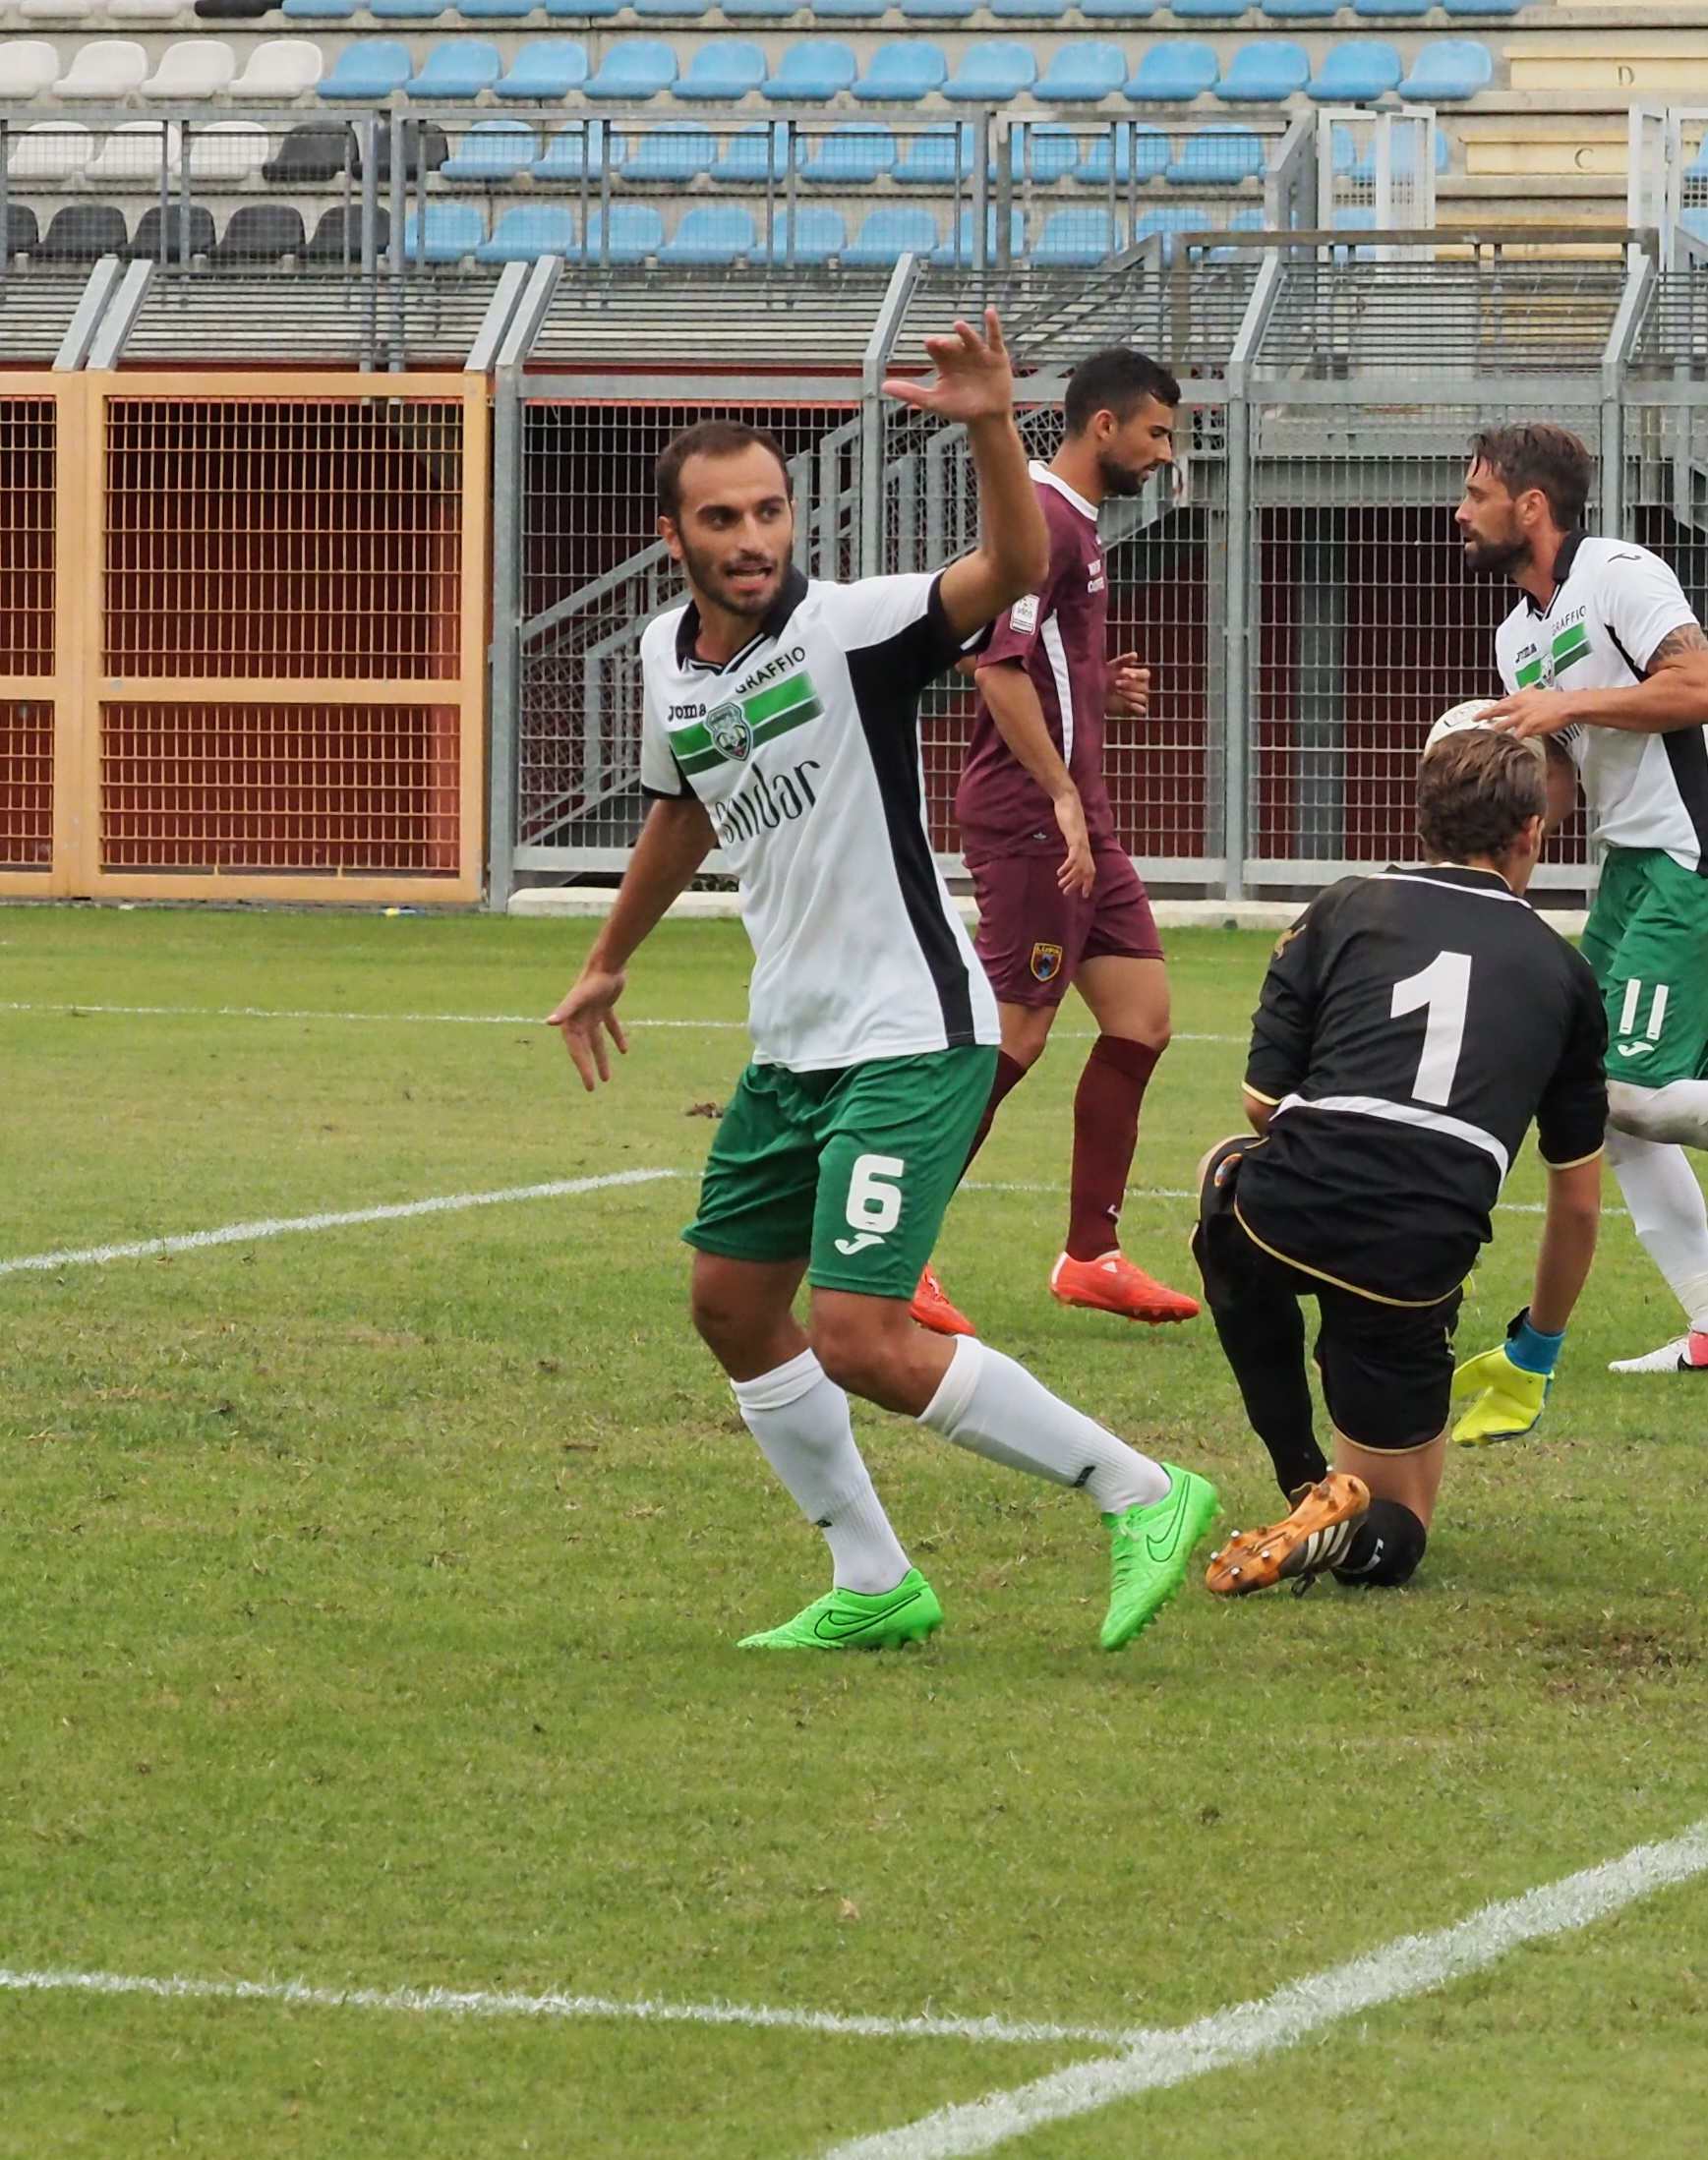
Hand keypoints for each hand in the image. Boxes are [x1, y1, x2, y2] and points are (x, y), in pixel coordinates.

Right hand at [548, 965, 628, 1091]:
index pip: (576, 1050)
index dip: (582, 1068)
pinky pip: (611, 1026)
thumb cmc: (592, 982)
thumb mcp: (578, 999)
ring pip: (597, 1041)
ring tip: (607, 1078)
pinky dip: (617, 1038)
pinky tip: (625, 1051)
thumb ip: (565, 1011)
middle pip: (584, 1049)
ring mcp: (592, 1013)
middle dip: (589, 1067)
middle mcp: (579, 1019)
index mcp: (571, 1021)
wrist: (607, 964)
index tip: (589, 1084)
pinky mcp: (605, 1007)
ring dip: (602, 1058)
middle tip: (594, 1087)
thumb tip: (549, 1022)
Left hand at [883, 308, 1014, 430]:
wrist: (987, 418)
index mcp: (945, 362)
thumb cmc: (960, 409)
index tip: (930, 343)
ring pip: (971, 339)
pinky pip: (994, 337)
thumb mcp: (933, 402)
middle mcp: (961, 354)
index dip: (934, 346)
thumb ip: (910, 393)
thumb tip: (883, 386)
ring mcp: (979, 353)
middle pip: (953, 344)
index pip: (938, 350)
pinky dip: (992, 325)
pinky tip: (990, 312)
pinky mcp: (997, 355)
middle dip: (948, 343)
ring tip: (958, 325)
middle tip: (940, 343)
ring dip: (965, 332)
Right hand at [1053, 789, 1094, 898]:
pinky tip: (1061, 872)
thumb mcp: (1069, 830)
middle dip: (1078, 885)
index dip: (1088, 882)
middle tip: (1068, 894)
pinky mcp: (1075, 838)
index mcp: (1085, 846)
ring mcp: (1081, 842)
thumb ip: (1071, 840)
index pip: (1090, 868)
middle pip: (1087, 871)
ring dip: (1072, 878)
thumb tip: (1069, 847)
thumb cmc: (1068, 813)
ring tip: (1062, 886)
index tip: (1084, 895)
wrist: (1068, 800)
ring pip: (1080, 866)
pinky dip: (1069, 866)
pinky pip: (1074, 856)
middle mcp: (1086, 846)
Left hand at [1106, 654, 1148, 718]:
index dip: (1139, 674)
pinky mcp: (1133, 710)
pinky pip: (1142, 710)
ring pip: (1142, 698)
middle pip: (1144, 687)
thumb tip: (1135, 654)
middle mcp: (1140, 687)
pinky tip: (1126, 703)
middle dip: (1130, 685)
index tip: (1128, 675)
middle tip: (1116, 683)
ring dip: (1130, 695)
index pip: (1146, 674)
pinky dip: (1136, 707)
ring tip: (1118, 692)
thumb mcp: (1112, 667)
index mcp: (1138, 676)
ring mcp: (1137, 699)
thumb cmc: (1104, 677)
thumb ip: (1123, 660)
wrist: (1094, 693)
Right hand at [1448, 1343, 1549, 1445]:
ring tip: (1471, 1436)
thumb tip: (1449, 1391)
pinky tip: (1487, 1431)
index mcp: (1495, 1398)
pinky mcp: (1531, 1414)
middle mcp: (1506, 1408)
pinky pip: (1516, 1427)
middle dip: (1475, 1433)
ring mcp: (1519, 1413)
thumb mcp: (1478, 1371)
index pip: (1478, 1417)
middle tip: (1461, 1438)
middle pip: (1488, 1426)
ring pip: (1501, 1429)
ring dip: (1487, 1434)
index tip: (1455, 1434)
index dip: (1467, 1425)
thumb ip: (1465, 1381)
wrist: (1524, 1355)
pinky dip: (1502, 1429)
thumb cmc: (1504, 1360)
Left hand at [1481, 688, 1577, 739]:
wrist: (1566, 706)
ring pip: (1501, 725)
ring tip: (1486, 736)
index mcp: (1521, 696)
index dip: (1493, 707)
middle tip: (1474, 719)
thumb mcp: (1540, 692)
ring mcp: (1521, 717)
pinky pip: (1514, 737)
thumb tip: (1528, 687)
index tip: (1485, 710)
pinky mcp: (1526, 728)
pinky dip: (1510, 741)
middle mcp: (1518, 705)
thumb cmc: (1556, 700)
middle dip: (1484, 715)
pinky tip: (1506, 746)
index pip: (1502, 702)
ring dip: (1494, 731)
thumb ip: (1531, 692)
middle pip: (1496, 710)